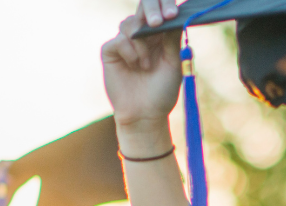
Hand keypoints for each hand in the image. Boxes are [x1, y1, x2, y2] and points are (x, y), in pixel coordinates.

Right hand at [102, 4, 180, 153]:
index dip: (163, 6)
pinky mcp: (110, 52)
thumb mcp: (173, 62)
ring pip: (129, 25)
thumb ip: (171, 38)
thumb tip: (176, 14)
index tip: (171, 13)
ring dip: (141, 44)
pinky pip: (119, 40)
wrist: (146, 115)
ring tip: (146, 66)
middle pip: (142, 10)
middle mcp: (140, 36)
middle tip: (157, 22)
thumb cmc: (162, 91)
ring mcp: (124, 43)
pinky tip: (135, 66)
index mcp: (158, 35)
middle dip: (150, 11)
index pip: (158, 11)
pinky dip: (130, 52)